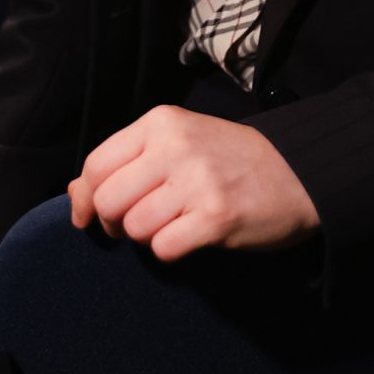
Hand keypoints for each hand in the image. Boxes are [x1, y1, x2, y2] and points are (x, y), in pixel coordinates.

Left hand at [67, 105, 320, 261]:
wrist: (297, 172)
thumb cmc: (230, 159)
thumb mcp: (177, 143)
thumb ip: (127, 162)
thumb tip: (75, 192)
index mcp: (162, 123)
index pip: (96, 164)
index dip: (85, 198)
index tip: (87, 217)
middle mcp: (176, 147)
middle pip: (109, 199)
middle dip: (113, 222)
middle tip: (133, 225)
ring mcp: (197, 182)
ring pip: (135, 227)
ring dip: (146, 236)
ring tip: (171, 225)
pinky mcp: (216, 217)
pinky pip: (164, 248)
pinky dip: (170, 250)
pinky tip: (188, 237)